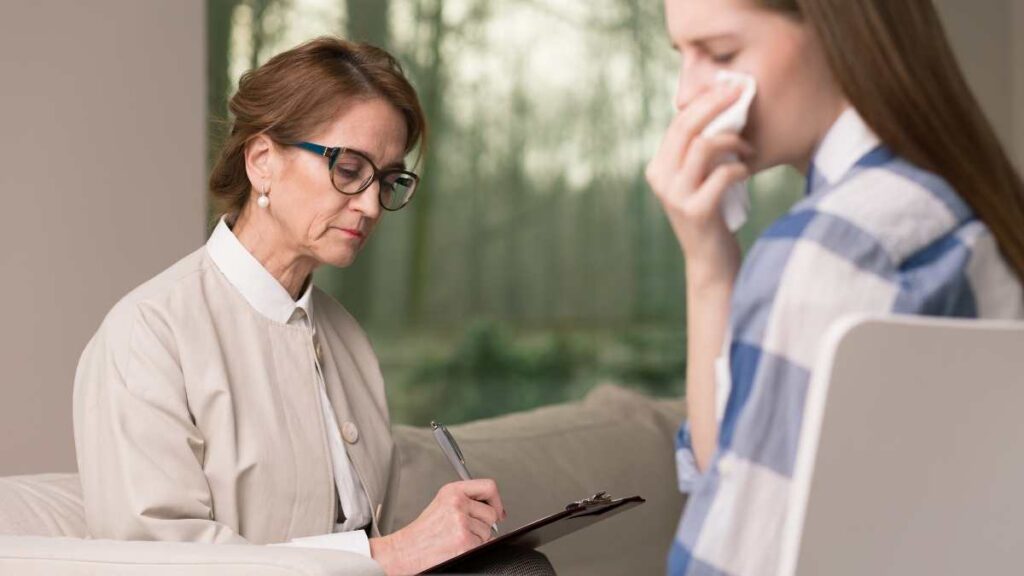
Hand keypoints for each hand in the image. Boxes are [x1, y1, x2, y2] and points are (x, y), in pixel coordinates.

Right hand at [369, 479, 506, 575]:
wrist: (406, 549)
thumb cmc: (423, 531)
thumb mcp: (443, 503)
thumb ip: (467, 500)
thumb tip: (496, 510)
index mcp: (452, 491)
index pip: (488, 487)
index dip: (496, 501)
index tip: (497, 510)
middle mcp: (458, 503)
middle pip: (491, 513)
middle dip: (484, 524)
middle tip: (467, 529)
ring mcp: (461, 522)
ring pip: (488, 531)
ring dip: (477, 538)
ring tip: (456, 537)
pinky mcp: (464, 541)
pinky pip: (482, 545)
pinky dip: (473, 548)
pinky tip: (457, 546)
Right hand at [646, 83, 752, 283]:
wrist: (712, 264)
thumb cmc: (713, 216)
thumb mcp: (698, 181)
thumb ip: (698, 154)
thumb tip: (722, 110)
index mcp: (657, 168)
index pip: (678, 123)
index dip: (703, 101)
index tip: (728, 87)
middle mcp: (660, 180)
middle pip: (685, 127)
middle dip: (715, 104)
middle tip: (740, 93)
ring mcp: (676, 196)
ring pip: (703, 146)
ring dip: (732, 141)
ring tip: (748, 148)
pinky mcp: (696, 211)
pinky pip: (722, 175)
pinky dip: (740, 168)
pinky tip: (747, 172)